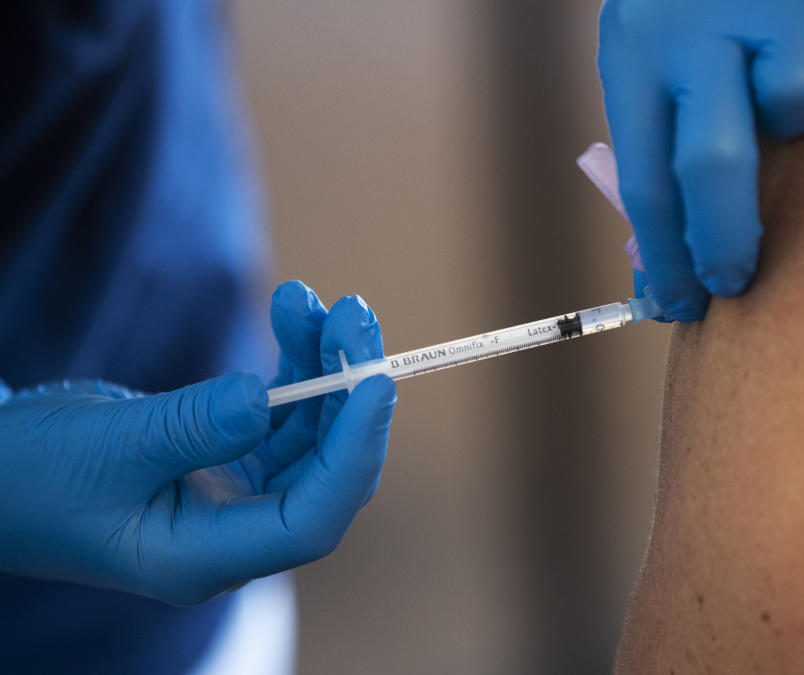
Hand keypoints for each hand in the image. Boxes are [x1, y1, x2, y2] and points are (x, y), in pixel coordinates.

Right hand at [0, 280, 395, 604]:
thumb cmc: (30, 476)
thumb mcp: (107, 449)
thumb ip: (189, 426)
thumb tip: (267, 398)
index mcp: (204, 556)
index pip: (311, 517)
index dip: (354, 451)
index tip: (375, 380)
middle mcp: (234, 533)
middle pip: (327, 469)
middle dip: (349, 390)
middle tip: (353, 314)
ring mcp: (236, 496)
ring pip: (312, 434)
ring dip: (323, 364)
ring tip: (316, 301)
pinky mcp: (229, 458)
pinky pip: (284, 413)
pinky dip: (294, 365)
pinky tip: (293, 317)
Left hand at [598, 0, 803, 319]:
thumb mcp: (643, 59)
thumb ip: (658, 139)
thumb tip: (664, 256)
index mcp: (634, 56)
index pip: (647, 182)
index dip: (669, 257)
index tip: (683, 304)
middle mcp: (689, 28)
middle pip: (714, 164)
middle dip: (728, 236)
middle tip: (736, 278)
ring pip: (796, 95)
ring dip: (795, 107)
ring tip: (777, 76)